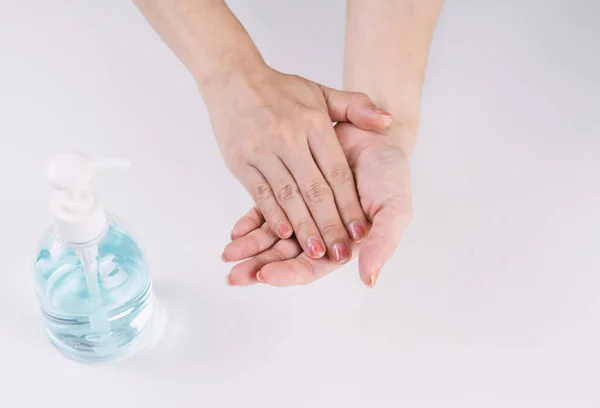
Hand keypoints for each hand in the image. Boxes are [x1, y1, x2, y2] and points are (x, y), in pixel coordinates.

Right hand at [207, 64, 392, 263]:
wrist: (233, 78)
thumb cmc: (281, 90)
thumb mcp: (321, 91)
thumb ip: (356, 106)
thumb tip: (388, 121)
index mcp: (314, 124)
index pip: (336, 173)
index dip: (349, 205)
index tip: (361, 232)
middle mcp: (289, 138)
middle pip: (314, 190)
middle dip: (330, 225)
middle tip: (341, 253)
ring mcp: (263, 151)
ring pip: (288, 196)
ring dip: (303, 227)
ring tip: (317, 253)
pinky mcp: (241, 162)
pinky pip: (260, 194)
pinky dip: (273, 215)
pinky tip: (285, 234)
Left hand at [222, 122, 412, 286]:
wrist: (376, 135)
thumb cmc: (390, 175)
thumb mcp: (394, 209)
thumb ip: (382, 244)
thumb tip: (369, 280)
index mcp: (343, 245)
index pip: (312, 266)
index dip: (289, 272)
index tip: (264, 275)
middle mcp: (320, 234)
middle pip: (286, 257)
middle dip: (259, 266)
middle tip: (234, 276)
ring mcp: (303, 214)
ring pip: (273, 236)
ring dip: (251, 247)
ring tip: (227, 254)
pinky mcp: (291, 193)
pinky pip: (267, 210)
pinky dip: (252, 221)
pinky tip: (236, 229)